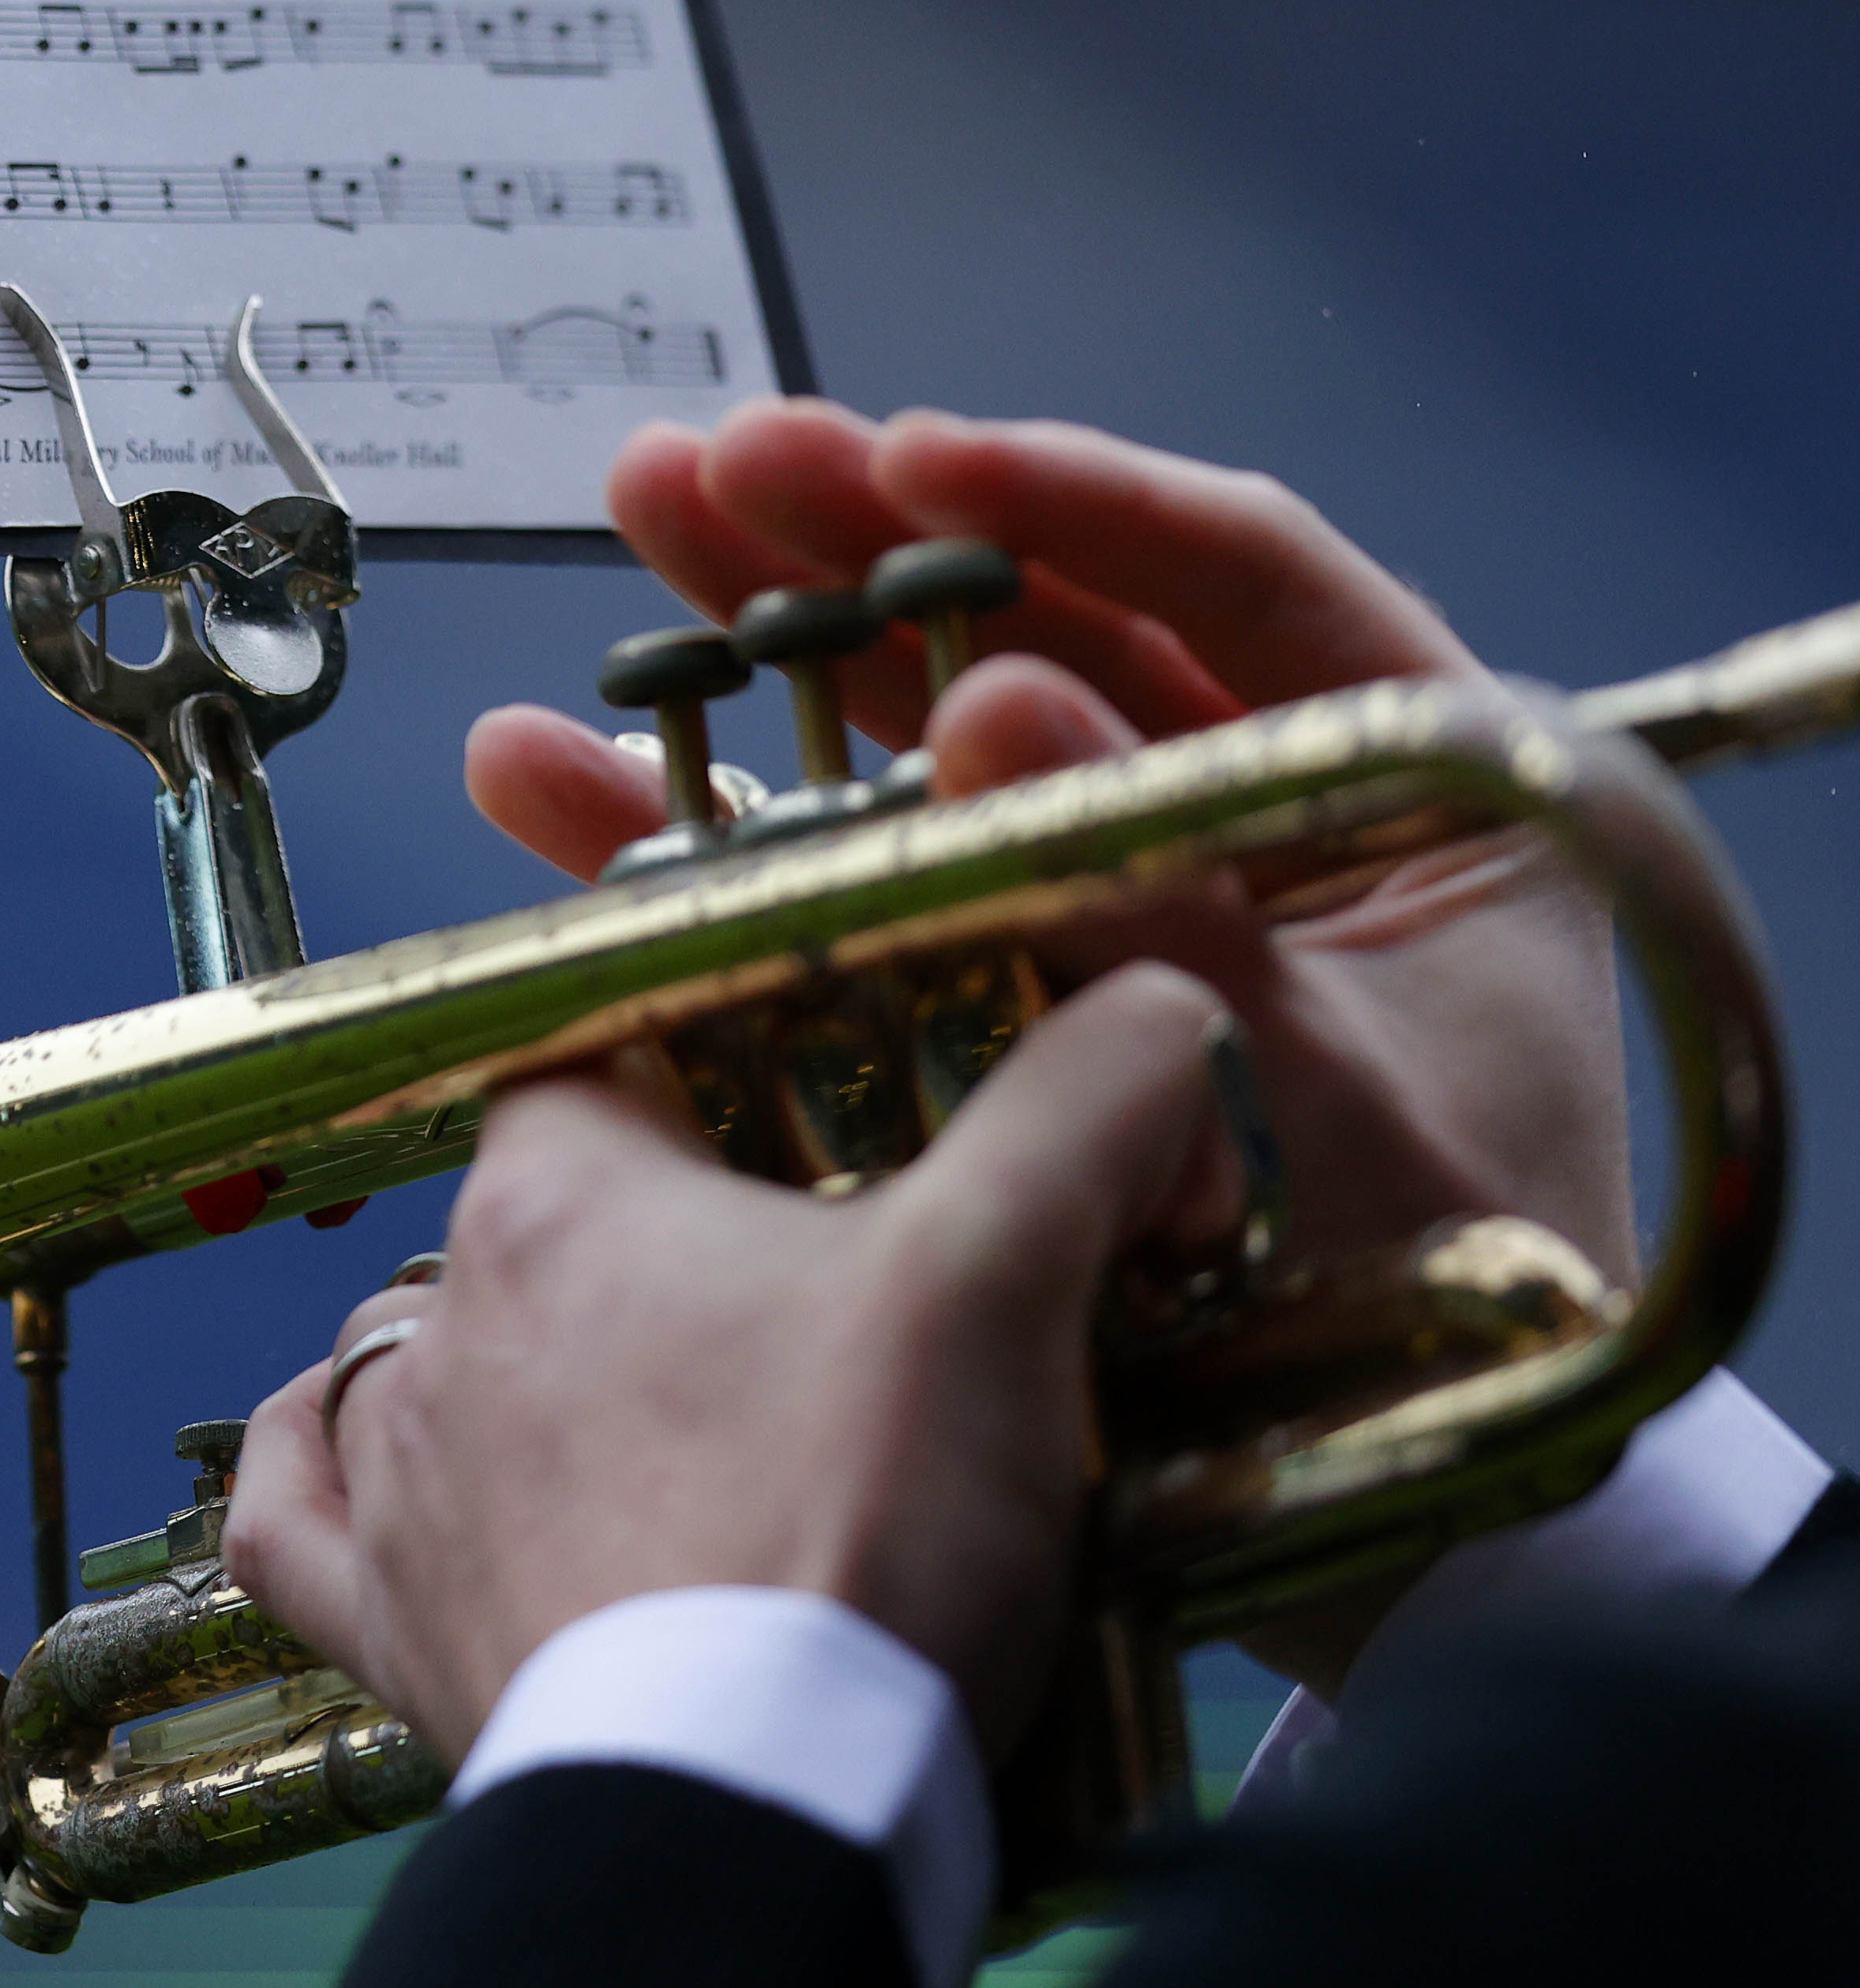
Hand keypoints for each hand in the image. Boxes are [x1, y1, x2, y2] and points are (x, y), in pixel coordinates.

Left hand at [225, 965, 1246, 1764]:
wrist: (755, 1802)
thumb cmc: (855, 1529)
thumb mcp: (1008, 1275)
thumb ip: (1087, 1109)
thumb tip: (1158, 1007)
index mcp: (563, 1198)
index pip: (605, 1063)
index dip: (710, 1079)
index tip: (807, 1123)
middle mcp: (449, 1322)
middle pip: (537, 1225)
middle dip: (654, 1250)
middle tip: (801, 1313)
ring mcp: (407, 1482)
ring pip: (423, 1365)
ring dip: (513, 1373)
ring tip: (644, 1412)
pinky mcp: (391, 1628)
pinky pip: (296, 1527)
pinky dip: (312, 1486)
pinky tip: (334, 1459)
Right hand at [461, 401, 1631, 1688]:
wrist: (1424, 1538)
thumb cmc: (1436, 1314)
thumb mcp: (1328, 1108)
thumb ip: (1165, 911)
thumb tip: (988, 704)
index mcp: (1401, 794)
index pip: (1242, 578)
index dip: (1069, 499)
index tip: (911, 449)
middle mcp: (1241, 817)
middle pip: (1038, 624)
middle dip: (866, 536)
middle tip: (715, 462)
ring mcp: (1088, 907)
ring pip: (914, 732)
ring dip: (763, 638)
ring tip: (634, 527)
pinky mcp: (968, 1006)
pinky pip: (830, 892)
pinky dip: (696, 841)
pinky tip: (551, 778)